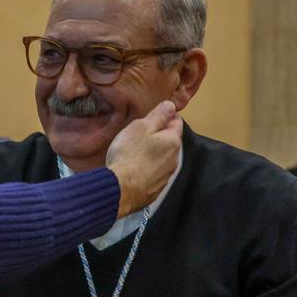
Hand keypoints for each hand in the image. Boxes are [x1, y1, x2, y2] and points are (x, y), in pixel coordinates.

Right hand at [105, 101, 181, 216]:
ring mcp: (165, 176)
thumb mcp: (140, 127)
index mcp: (172, 141)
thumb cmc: (128, 156)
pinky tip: (133, 170)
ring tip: (133, 154)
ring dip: (152, 155)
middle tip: (138, 135)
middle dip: (158, 137)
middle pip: (169, 141)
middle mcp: (174, 159)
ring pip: (162, 159)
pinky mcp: (155, 190)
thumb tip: (171, 106)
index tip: (152, 116)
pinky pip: (153, 175)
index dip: (164, 116)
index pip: (176, 121)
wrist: (119, 190)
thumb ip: (158, 115)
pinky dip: (146, 170)